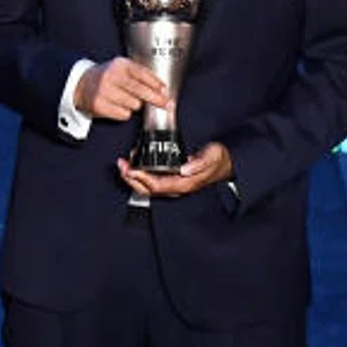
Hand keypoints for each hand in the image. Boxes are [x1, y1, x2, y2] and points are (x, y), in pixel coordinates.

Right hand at [75, 57, 168, 121]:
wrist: (82, 85)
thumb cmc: (108, 77)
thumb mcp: (122, 69)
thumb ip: (141, 76)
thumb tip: (162, 90)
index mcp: (119, 64)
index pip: (142, 73)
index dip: (156, 83)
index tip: (165, 91)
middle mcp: (111, 76)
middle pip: (140, 90)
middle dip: (156, 98)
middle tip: (166, 104)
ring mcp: (104, 91)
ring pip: (134, 104)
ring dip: (135, 105)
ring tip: (125, 99)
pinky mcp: (100, 106)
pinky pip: (124, 115)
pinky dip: (124, 113)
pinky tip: (117, 106)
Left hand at [118, 141, 233, 198]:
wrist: (225, 163)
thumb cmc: (218, 159)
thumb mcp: (212, 156)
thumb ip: (199, 163)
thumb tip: (184, 169)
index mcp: (184, 184)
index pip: (157, 186)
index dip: (142, 179)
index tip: (131, 169)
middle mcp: (177, 188)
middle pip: (148, 190)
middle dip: (132, 179)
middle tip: (122, 165)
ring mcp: (173, 185)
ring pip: (148, 187)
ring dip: (134, 177)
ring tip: (124, 164)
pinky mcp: (171, 180)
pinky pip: (152, 181)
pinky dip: (141, 174)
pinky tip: (136, 164)